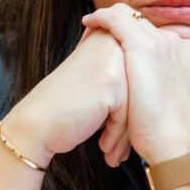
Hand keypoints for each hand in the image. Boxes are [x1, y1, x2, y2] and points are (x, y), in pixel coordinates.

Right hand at [2, 29, 129, 167]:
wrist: (36, 123)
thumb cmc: (65, 106)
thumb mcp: (93, 75)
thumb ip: (118, 68)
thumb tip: (153, 82)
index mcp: (108, 37)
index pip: (140, 72)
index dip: (134, 104)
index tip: (121, 129)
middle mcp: (112, 43)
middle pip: (141, 88)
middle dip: (133, 122)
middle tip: (124, 147)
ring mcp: (112, 61)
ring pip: (137, 103)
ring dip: (126, 133)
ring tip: (115, 152)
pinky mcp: (111, 81)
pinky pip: (129, 113)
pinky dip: (118, 136)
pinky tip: (106, 150)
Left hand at [81, 3, 189, 162]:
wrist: (174, 144)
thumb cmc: (174, 131)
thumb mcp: (186, 101)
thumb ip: (183, 83)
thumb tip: (180, 81)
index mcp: (188, 54)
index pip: (157, 36)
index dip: (136, 38)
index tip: (120, 46)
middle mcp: (177, 43)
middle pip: (143, 26)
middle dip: (122, 31)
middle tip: (100, 34)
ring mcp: (161, 43)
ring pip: (130, 18)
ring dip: (109, 20)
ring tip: (92, 23)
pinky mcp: (143, 47)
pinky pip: (116, 19)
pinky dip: (101, 17)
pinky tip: (88, 21)